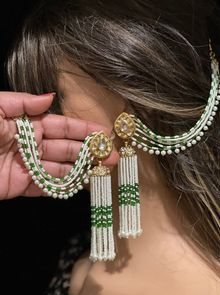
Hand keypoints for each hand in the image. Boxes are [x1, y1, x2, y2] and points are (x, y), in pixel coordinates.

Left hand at [0, 92, 117, 199]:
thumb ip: (22, 102)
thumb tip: (50, 97)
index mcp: (27, 124)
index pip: (62, 126)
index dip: (83, 129)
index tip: (104, 133)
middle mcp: (31, 145)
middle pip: (67, 148)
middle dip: (90, 152)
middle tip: (112, 157)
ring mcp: (28, 166)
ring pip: (61, 168)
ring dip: (82, 169)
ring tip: (103, 171)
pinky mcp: (21, 185)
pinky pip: (46, 186)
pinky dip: (63, 186)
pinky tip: (81, 185)